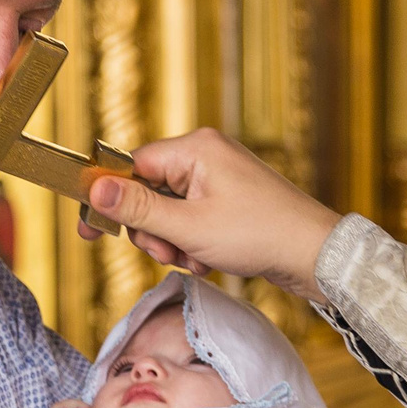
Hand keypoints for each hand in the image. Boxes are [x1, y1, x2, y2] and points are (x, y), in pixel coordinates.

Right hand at [77, 129, 342, 300]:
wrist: (314, 254)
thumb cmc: (258, 235)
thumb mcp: (188, 227)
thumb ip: (137, 208)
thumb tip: (94, 187)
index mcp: (195, 148)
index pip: (132, 165)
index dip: (112, 199)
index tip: (92, 229)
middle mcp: (206, 153)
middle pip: (148, 190)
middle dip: (153, 230)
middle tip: (170, 253)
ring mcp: (219, 175)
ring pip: (169, 210)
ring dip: (174, 241)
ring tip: (197, 259)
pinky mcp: (229, 196)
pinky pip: (191, 217)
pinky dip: (193, 241)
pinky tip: (210, 259)